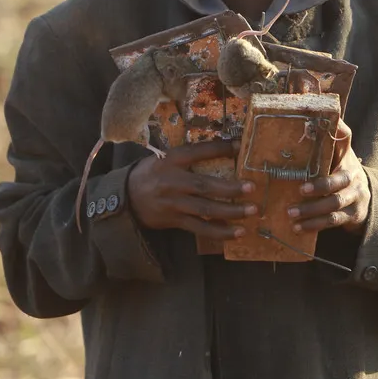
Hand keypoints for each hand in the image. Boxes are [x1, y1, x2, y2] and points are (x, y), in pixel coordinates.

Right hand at [127, 139, 256, 239]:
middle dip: (230, 188)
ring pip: (205, 209)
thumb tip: (228, 148)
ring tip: (251, 211)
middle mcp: (172, 182)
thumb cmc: (153, 173)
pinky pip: (200, 228)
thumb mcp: (167, 157)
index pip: (196, 152)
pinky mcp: (175, 220)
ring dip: (230, 212)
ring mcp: (174, 204)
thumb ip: (191, 156)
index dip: (217, 149)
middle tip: (252, 187)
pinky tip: (237, 232)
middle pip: (204, 185)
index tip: (238, 146)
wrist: (126, 196)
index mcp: (171, 161)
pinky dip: (219, 231)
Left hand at [287, 119, 369, 234]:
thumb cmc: (339, 169)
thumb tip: (308, 99)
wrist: (365, 197)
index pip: (344, 140)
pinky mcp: (353, 216)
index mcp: (346, 155)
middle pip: (338, 182)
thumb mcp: (335, 152)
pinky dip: (314, 225)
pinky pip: (333, 222)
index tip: (322, 132)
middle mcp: (353, 175)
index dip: (336, 135)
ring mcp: (355, 197)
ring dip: (312, 211)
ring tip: (291, 215)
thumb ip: (324, 134)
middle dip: (319, 187)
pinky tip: (298, 228)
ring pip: (334, 205)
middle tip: (298, 190)